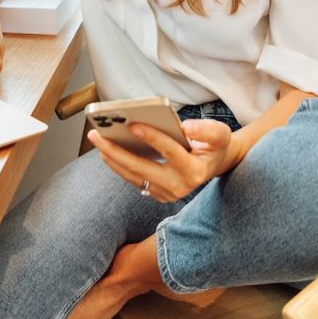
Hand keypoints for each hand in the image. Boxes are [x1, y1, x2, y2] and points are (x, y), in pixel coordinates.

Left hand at [88, 117, 236, 201]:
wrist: (215, 164)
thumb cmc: (215, 145)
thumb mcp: (220, 134)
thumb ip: (206, 130)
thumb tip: (185, 127)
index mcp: (195, 171)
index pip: (170, 151)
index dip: (152, 137)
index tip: (132, 124)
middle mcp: (179, 187)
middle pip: (141, 168)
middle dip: (116, 151)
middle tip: (96, 134)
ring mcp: (167, 194)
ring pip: (133, 176)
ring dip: (112, 158)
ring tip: (97, 140)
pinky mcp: (157, 194)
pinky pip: (133, 179)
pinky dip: (118, 165)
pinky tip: (107, 150)